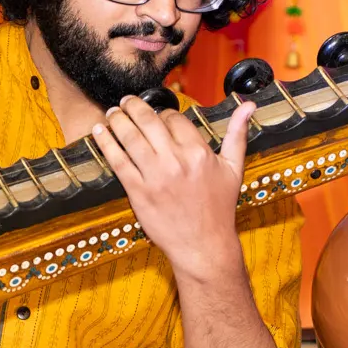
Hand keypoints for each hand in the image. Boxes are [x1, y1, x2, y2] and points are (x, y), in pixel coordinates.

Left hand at [92, 96, 254, 283]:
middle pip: (148, 120)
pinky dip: (106, 143)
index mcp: (198, 152)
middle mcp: (175, 160)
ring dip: (118, 119)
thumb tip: (248, 106)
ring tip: (112, 112)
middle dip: (134, 106)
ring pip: (130, 136)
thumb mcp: (234, 169)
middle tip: (126, 100)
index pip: (175, 118)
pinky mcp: (138, 191)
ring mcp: (155, 176)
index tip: (159, 118)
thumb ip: (237, 134)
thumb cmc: (219, 209)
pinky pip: (118, 160)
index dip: (165, 114)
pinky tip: (99, 131)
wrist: (204, 246)